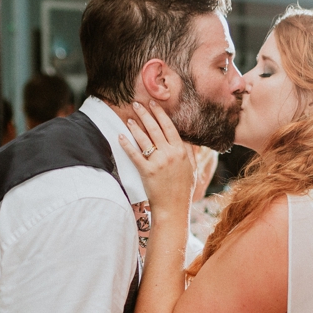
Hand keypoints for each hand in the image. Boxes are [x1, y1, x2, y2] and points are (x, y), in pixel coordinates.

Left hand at [118, 102, 195, 217]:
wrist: (174, 208)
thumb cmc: (183, 190)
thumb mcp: (192, 169)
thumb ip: (190, 152)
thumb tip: (188, 139)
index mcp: (182, 151)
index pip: (169, 126)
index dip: (160, 114)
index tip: (154, 104)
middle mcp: (170, 154)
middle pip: (155, 128)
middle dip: (145, 114)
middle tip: (137, 104)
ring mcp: (158, 162)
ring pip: (144, 139)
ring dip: (135, 126)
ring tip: (129, 118)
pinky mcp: (147, 171)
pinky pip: (135, 154)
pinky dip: (127, 144)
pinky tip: (120, 136)